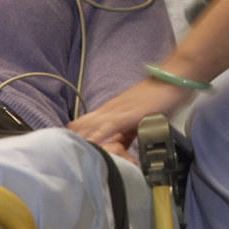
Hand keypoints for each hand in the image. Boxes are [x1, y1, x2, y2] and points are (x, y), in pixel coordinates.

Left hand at [68, 76, 192, 152]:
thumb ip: (128, 132)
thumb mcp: (140, 119)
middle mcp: (111, 108)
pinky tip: (89, 144)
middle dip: (73, 135)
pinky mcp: (127, 114)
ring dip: (80, 136)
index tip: (62, 142)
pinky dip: (97, 135)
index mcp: (113, 109)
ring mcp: (117, 110)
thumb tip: (120, 147)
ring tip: (65, 147)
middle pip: (84, 122)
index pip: (87, 121)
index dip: (76, 131)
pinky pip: (108, 126)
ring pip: (92, 124)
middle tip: (57, 147)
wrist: (171, 81)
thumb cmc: (158, 98)